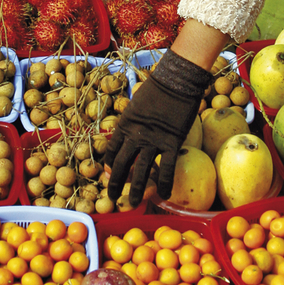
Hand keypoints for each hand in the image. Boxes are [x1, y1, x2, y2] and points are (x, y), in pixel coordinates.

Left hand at [105, 51, 211, 205]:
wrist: (176, 81)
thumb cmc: (156, 89)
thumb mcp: (135, 105)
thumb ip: (131, 122)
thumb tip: (129, 134)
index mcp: (124, 125)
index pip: (111, 151)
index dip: (108, 167)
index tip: (107, 176)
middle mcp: (135, 135)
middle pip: (121, 165)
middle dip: (115, 183)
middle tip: (112, 198)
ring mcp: (153, 141)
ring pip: (141, 171)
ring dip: (136, 189)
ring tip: (133, 203)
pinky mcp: (172, 143)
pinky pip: (167, 168)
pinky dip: (165, 183)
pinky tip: (164, 195)